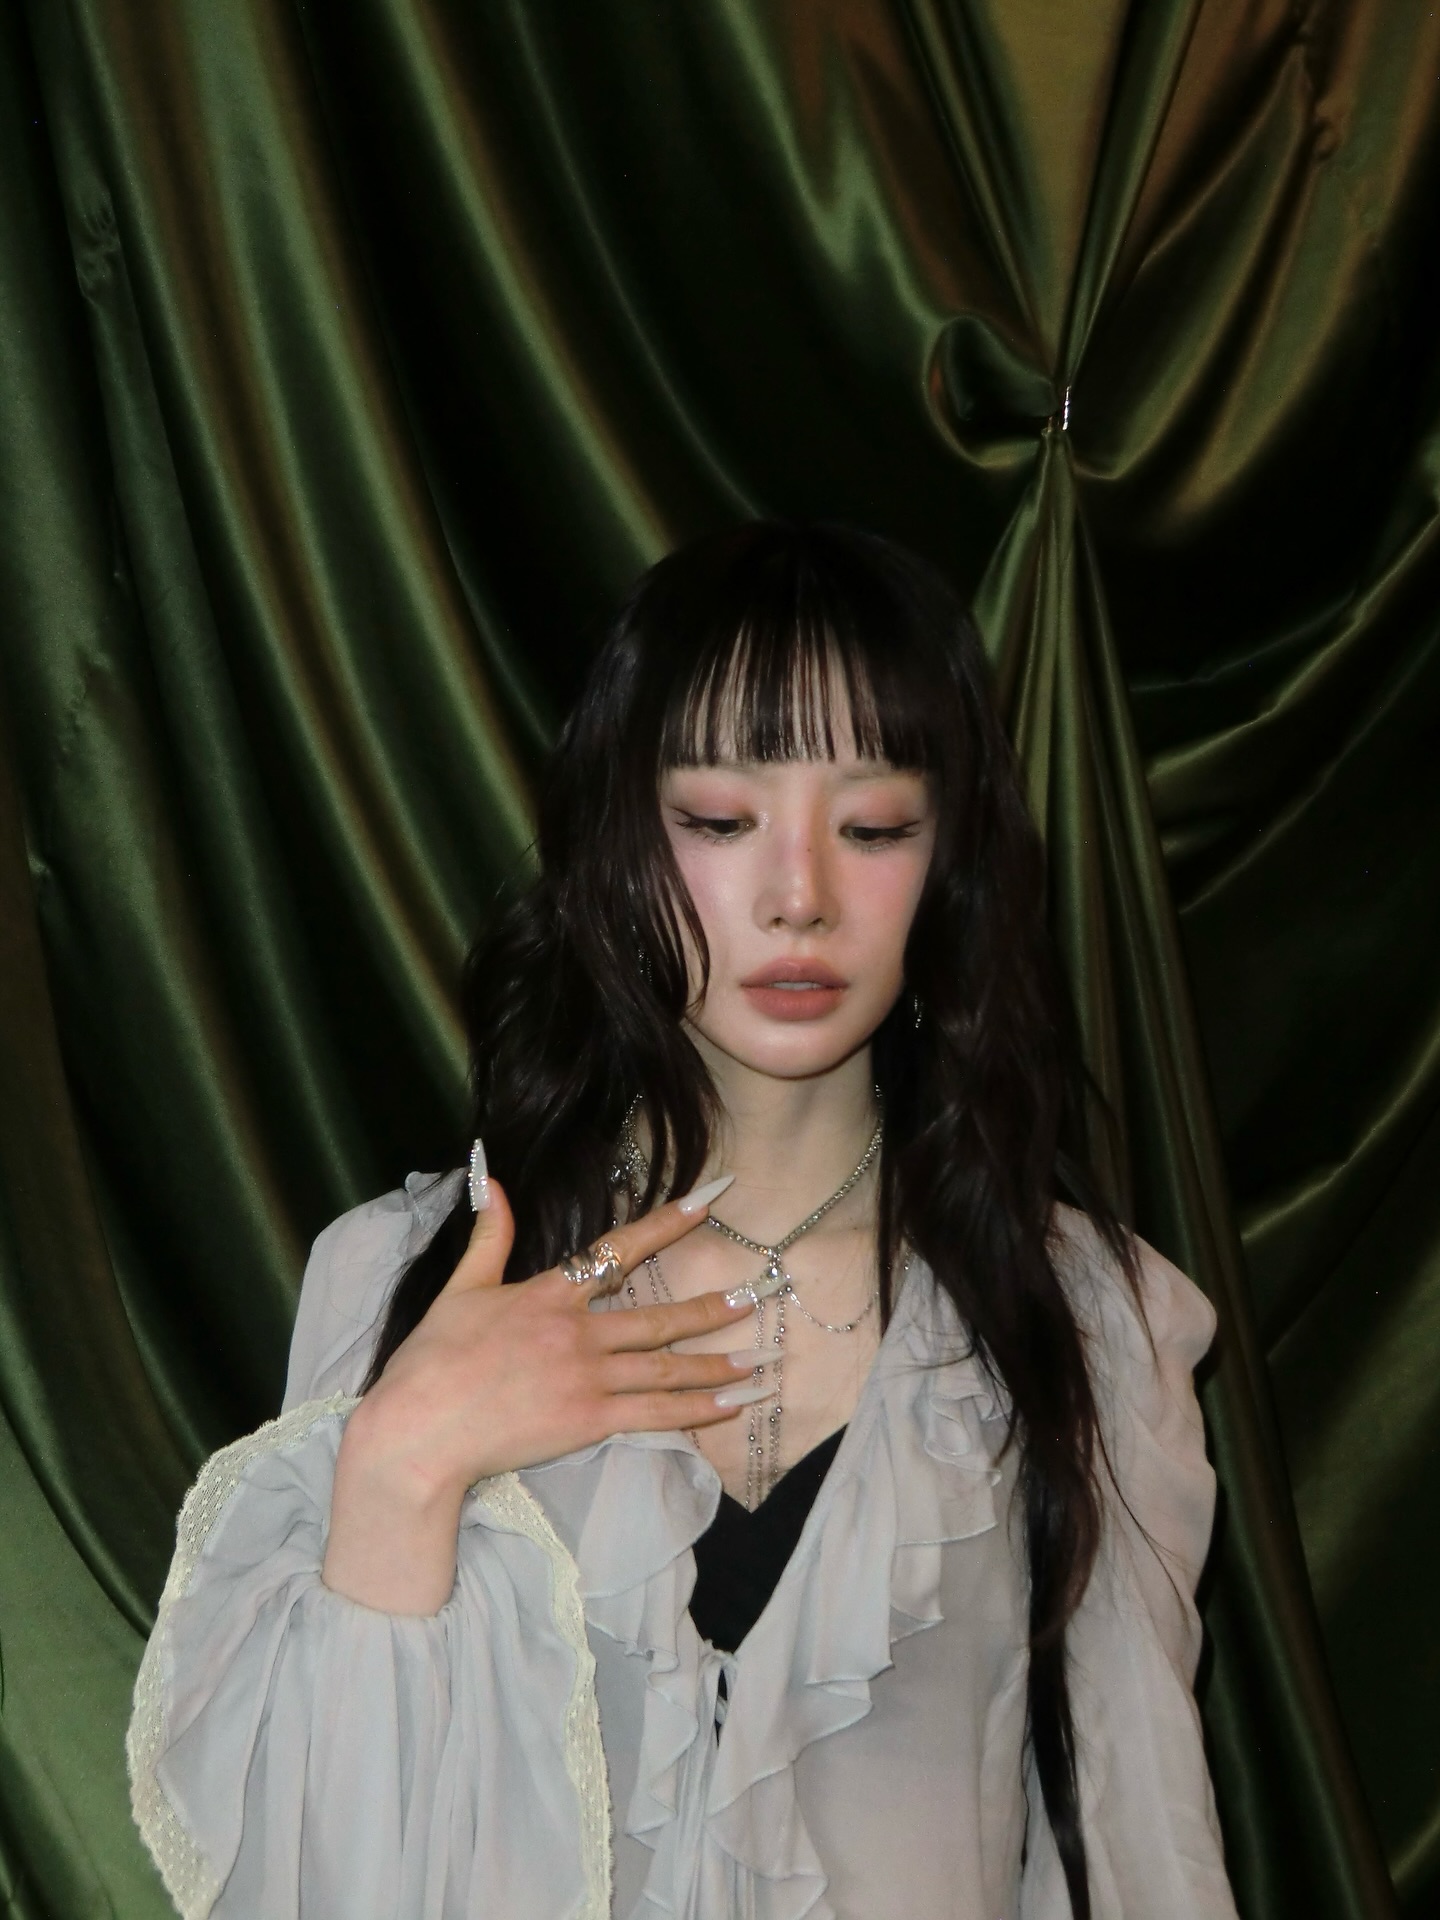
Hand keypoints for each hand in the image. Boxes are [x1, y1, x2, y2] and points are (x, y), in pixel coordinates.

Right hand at [323, 1179, 757, 1611]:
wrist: (418, 1431)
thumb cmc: (431, 1362)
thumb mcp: (459, 1289)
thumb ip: (488, 1235)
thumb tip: (490, 1178)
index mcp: (548, 1294)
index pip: (618, 1249)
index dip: (668, 1223)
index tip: (710, 1200)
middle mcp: (577, 1333)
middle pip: (659, 1318)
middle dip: (712, 1308)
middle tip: (756, 1297)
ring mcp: (587, 1379)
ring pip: (666, 1369)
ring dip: (715, 1364)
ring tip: (756, 1359)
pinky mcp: (587, 1423)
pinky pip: (655, 1416)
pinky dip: (697, 1412)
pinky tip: (729, 1408)